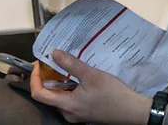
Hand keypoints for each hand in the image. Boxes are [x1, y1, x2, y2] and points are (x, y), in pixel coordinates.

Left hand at [29, 50, 150, 124]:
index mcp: (67, 105)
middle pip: (48, 95)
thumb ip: (71, 64)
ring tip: (67, 66)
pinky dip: (69, 86)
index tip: (39, 64)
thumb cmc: (114, 95)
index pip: (39, 94)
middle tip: (53, 61)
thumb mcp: (92, 75)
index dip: (35, 78)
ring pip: (59, 96)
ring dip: (60, 81)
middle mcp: (68, 113)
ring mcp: (76, 114)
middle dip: (48, 77)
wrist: (132, 110)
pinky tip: (79, 76)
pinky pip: (69, 99)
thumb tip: (54, 53)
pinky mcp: (83, 112)